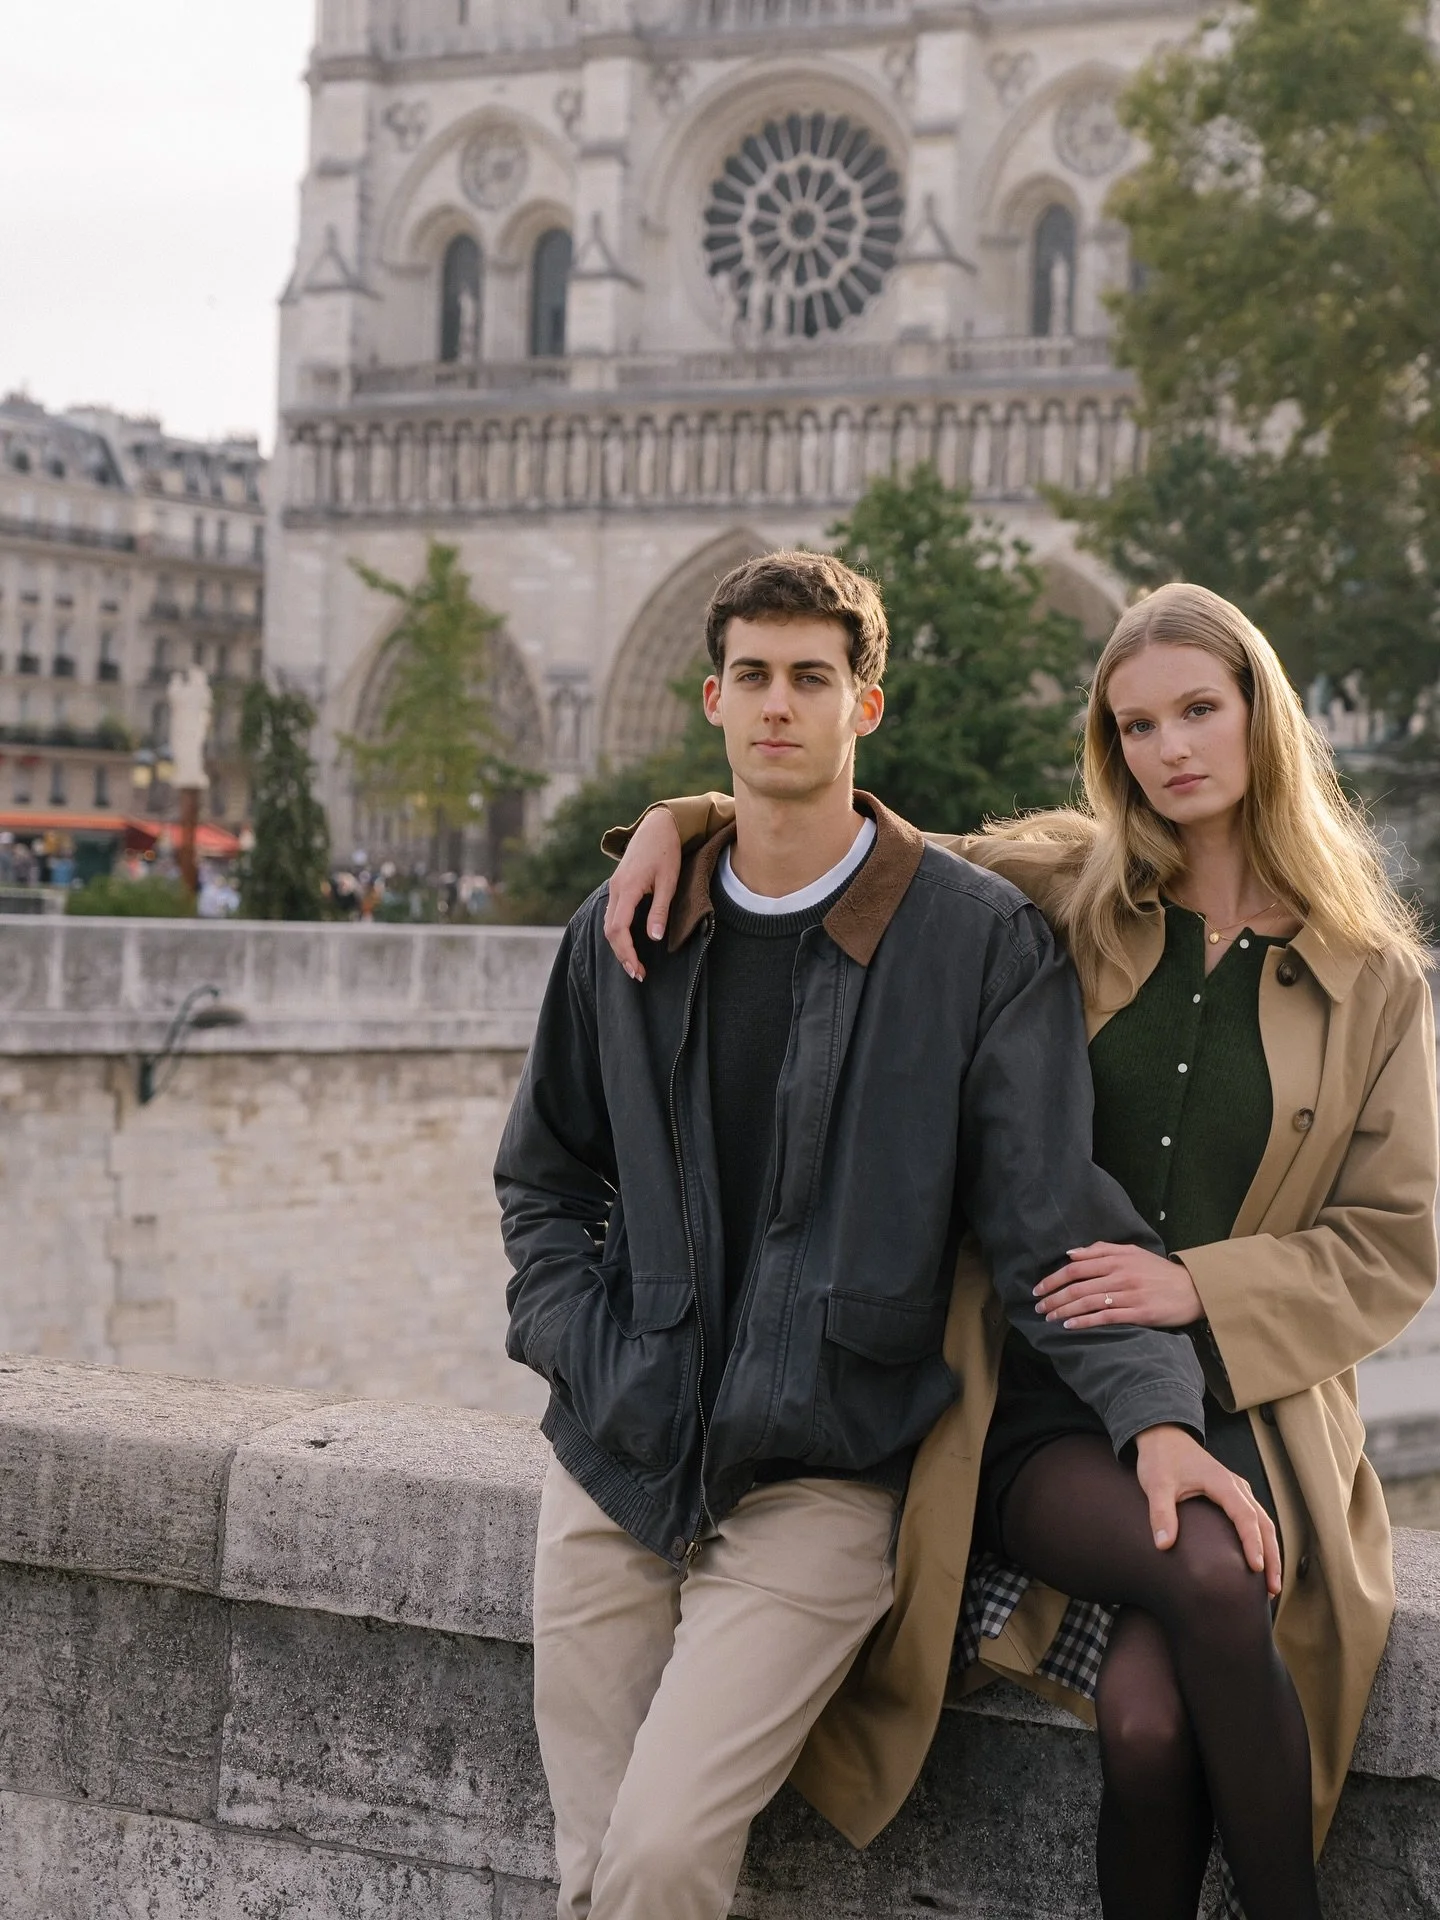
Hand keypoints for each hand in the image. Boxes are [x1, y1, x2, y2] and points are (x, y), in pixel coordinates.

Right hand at [603, 808, 682, 980]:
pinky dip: (618, 933)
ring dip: (619, 946)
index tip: (638, 970)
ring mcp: (615, 887)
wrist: (658, 825)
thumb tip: (654, 938)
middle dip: (621, 955)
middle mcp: (616, 889)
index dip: (626, 953)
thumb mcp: (669, 881)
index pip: (618, 929)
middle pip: (609, 930)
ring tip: (635, 963)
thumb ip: (659, 909)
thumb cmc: (667, 851)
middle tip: (638, 974)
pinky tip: (630, 943)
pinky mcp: (618, 886)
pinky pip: (612, 915)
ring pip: (608, 924)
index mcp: (627, 888)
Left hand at [1036, 1242, 1202, 1328]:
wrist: (1192, 1289)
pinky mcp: (1139, 1314)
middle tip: (1038, 1307)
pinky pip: (1105, 1318)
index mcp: (1117, 1259)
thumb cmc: (1158, 1271)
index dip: (1053, 1279)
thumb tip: (1070, 1254)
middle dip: (1054, 1298)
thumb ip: (1101, 1250)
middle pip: (1078, 1287)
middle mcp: (1120, 1275)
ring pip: (1088, 1303)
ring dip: (1064, 1311)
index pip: (1076, 1268)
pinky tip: (1070, 1326)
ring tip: (1049, 1318)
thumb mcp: (1132, 1252)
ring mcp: (1129, 1295)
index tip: (1038, 1289)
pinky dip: (1085, 1322)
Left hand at [1135, 1424, 1282, 1596]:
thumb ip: (1160, 1513)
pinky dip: (1262, 1540)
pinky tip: (1259, 1561)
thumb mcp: (1156, 1484)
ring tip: (1271, 1584)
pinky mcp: (1233, 1494)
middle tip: (1272, 1588)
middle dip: (1272, 1556)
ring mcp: (1238, 1490)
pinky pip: (1255, 1519)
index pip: (1245, 1516)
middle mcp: (1237, 1486)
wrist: (1162, 1435)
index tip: (1256, 1568)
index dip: (1253, 1543)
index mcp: (1222, 1483)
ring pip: (1264, 1522)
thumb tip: (1164, 1544)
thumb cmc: (1161, 1458)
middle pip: (1264, 1523)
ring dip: (1271, 1551)